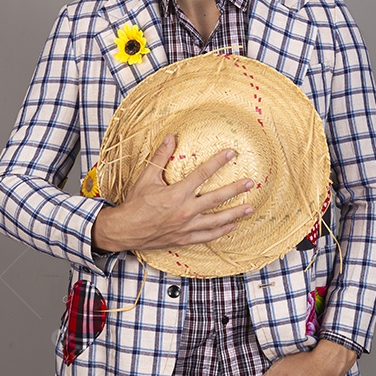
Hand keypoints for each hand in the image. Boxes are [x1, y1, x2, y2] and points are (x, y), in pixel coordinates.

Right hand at [91, 133, 254, 252]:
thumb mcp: (146, 177)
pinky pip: (208, 235)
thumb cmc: (136, 204)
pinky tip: (233, 226)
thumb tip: (171, 137)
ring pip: (217, 220)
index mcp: (177, 193)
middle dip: (235, 189)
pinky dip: (222, 231)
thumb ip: (160, 157)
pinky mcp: (185, 238)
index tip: (231, 153)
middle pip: (216, 198)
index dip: (218, 162)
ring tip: (250, 207)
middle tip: (250, 183)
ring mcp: (187, 227)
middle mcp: (185, 210)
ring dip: (235, 213)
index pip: (202, 174)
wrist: (125, 230)